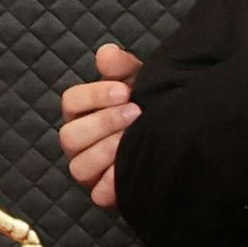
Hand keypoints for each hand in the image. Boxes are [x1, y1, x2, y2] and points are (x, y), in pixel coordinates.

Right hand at [57, 43, 144, 209]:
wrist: (177, 138)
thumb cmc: (151, 109)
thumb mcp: (141, 84)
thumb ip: (123, 68)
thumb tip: (107, 53)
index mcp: (85, 113)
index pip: (71, 101)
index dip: (93, 95)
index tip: (124, 91)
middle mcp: (81, 142)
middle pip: (70, 135)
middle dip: (103, 122)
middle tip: (135, 113)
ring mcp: (90, 170)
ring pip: (79, 166)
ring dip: (107, 150)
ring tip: (134, 137)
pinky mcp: (106, 193)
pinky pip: (98, 193)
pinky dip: (114, 180)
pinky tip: (134, 164)